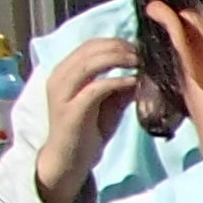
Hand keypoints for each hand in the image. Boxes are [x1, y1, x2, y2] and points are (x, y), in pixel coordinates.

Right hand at [31, 38, 139, 202]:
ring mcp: (62, 93)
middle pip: (90, 49)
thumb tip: (142, 73)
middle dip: (119, 47)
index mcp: (65, 72)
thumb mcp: (108, 104)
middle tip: (142, 53)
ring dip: (118, 58)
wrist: (69, 160)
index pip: (90, 45)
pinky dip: (116, 81)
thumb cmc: (88, 130)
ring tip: (139, 61)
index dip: (115, 42)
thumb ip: (120, 87)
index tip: (138, 47)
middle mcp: (59, 77)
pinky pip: (95, 88)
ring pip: (90, 63)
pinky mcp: (71, 110)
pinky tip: (133, 82)